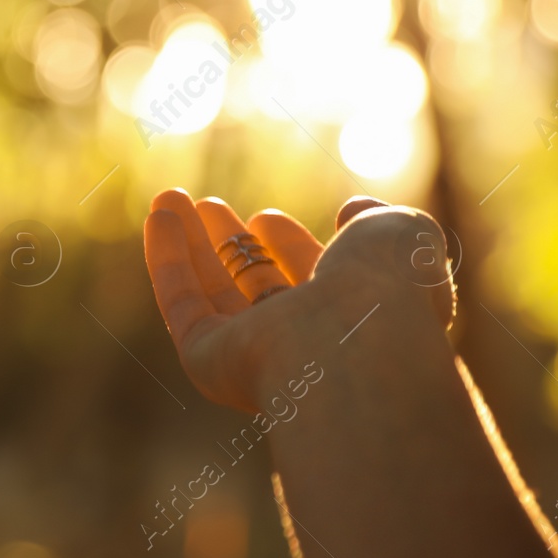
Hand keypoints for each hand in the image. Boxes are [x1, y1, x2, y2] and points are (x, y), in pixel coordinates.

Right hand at [142, 189, 454, 412]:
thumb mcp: (399, 235)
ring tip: (169, 197)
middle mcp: (304, 339)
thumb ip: (377, 219)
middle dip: (233, 243)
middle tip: (210, 207)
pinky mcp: (208, 360)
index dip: (287, 245)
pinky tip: (158, 217)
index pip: (312, 279)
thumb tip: (352, 211)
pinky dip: (167, 257)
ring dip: (191, 242)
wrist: (354, 346)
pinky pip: (181, 303)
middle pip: (257, 286)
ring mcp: (254, 353)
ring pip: (213, 290)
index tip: (265, 217)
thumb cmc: (387, 291)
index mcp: (353, 316)